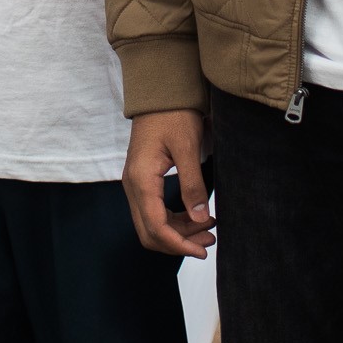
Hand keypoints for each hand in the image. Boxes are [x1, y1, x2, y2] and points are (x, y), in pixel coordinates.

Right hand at [120, 109, 214, 258]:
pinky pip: (154, 211)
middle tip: (209, 241)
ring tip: (209, 229)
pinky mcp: (143, 181)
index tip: (203, 250)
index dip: (179, 244)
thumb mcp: (188, 148)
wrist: (159, 92)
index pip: (155, 227)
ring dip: (179, 233)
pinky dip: (174, 220)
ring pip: (152, 224)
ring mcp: (135, 184)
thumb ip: (193, 184)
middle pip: (150, 232)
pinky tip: (197, 216)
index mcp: (141, 180)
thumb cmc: (174, 114)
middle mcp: (133, 185)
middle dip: (179, 243)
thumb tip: (200, 218)